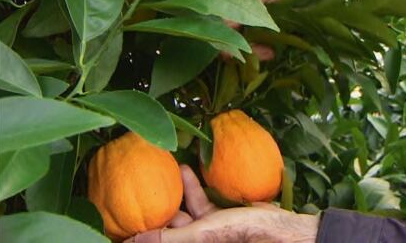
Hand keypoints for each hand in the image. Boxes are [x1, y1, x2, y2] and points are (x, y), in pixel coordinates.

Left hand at [126, 165, 318, 242]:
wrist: (280, 227)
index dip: (144, 229)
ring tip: (170, 169)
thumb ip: (169, 239)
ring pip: (185, 211)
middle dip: (159, 208)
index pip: (159, 239)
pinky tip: (188, 170)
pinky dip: (195, 186)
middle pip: (170, 226)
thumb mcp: (202, 235)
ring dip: (178, 191)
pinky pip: (202, 202)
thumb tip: (132, 241)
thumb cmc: (242, 234)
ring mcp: (209, 231)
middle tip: (144, 183)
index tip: (125, 214)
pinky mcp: (221, 217)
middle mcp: (198, 241)